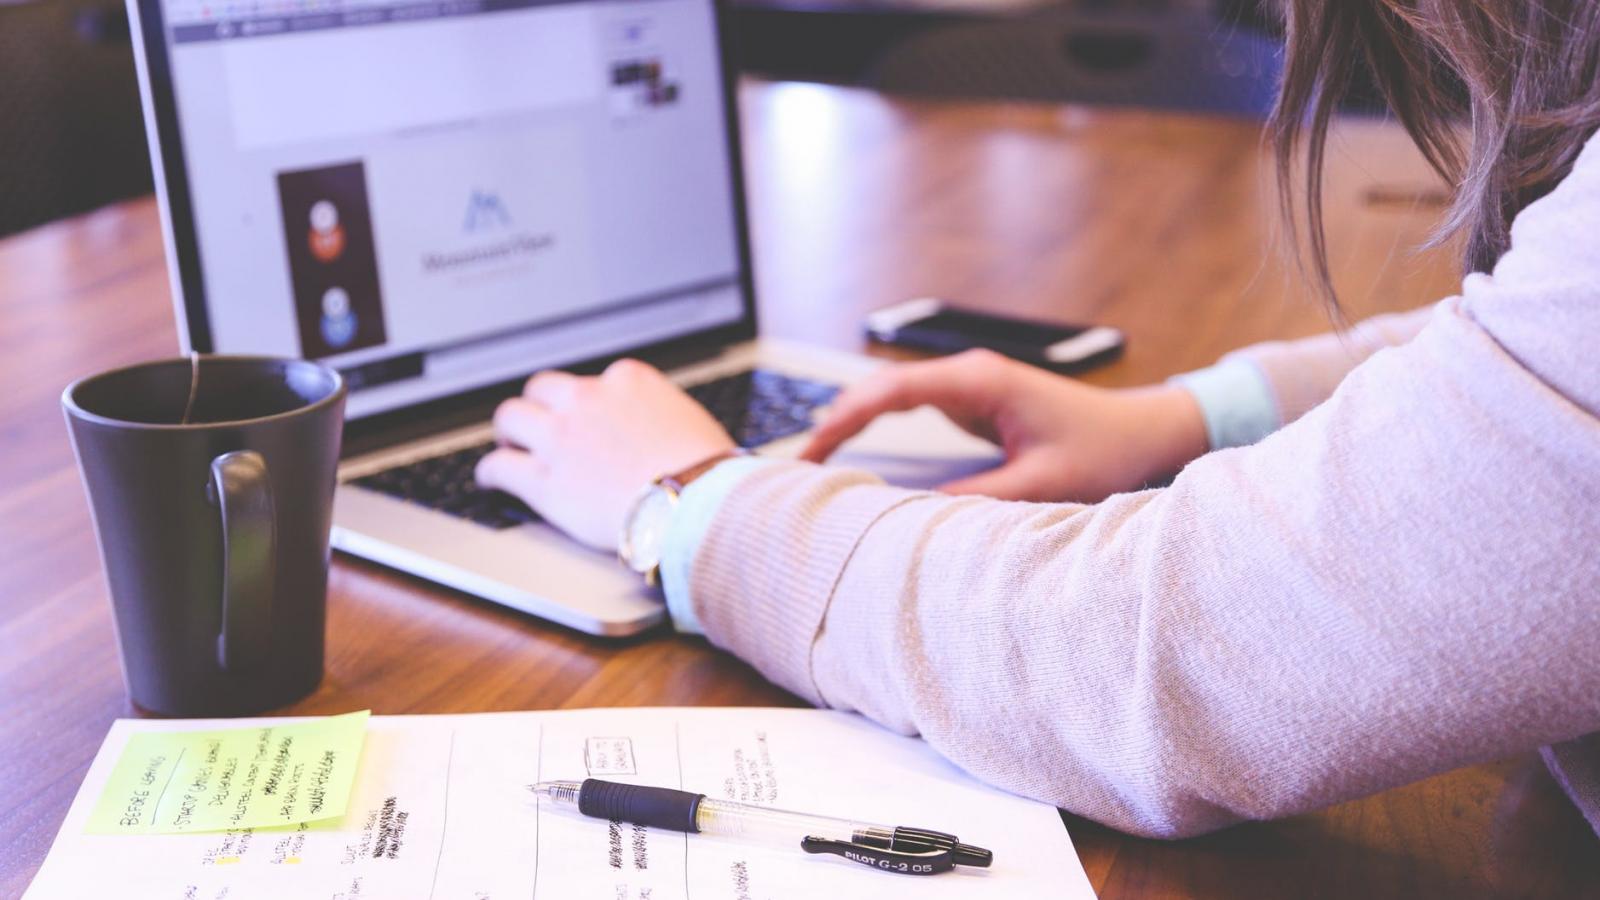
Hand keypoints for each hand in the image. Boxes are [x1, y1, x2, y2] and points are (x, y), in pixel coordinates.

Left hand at [475, 359, 735, 550]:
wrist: (696, 504)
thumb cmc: (707, 472)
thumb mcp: (689, 421)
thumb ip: (660, 416)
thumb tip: (661, 431)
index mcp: (628, 380)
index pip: (592, 381)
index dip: (585, 402)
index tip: (584, 416)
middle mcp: (588, 399)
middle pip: (543, 388)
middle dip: (539, 405)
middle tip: (538, 424)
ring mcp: (561, 438)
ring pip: (511, 417)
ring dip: (509, 431)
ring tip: (508, 444)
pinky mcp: (544, 480)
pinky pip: (499, 467)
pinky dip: (490, 472)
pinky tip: (490, 479)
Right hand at [800, 349, 1207, 502]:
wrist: (1143, 432)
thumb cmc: (1104, 451)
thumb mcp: (1041, 484)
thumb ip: (977, 499)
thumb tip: (913, 517)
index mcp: (980, 381)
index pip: (892, 391)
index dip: (845, 418)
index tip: (812, 450)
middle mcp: (969, 375)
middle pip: (880, 389)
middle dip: (836, 421)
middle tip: (797, 466)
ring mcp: (970, 386)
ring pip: (891, 397)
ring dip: (852, 423)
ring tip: (813, 463)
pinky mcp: (974, 403)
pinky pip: (911, 409)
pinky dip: (877, 428)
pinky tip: (854, 453)